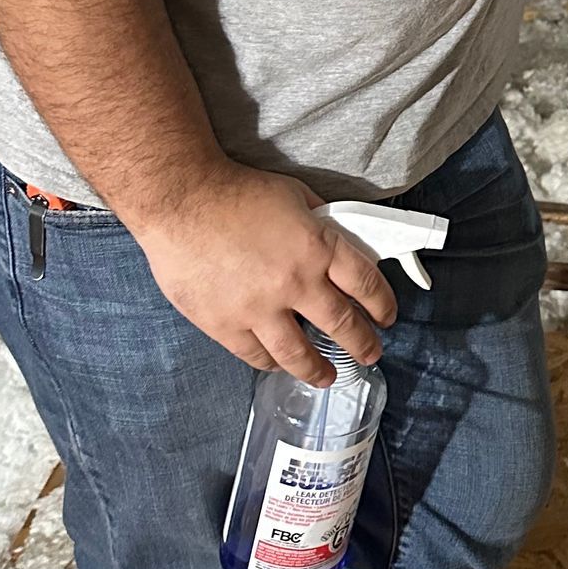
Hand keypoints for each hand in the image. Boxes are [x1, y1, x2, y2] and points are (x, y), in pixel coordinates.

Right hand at [133, 163, 398, 381]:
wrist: (181, 200)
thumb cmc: (236, 191)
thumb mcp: (294, 196)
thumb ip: (320, 224)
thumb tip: (336, 240)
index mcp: (318, 248)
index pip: (366, 283)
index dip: (382, 304)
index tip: (387, 316)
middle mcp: (295, 283)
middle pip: (342, 325)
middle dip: (362, 344)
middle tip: (370, 354)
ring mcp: (259, 309)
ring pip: (299, 353)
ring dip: (319, 369)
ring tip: (328, 377)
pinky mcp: (225, 324)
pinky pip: (256, 355)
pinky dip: (272, 363)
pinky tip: (279, 365)